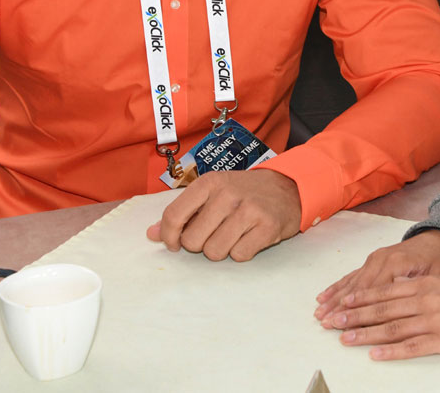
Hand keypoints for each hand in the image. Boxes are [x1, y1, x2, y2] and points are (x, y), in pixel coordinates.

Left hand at [146, 168, 300, 261]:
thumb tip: (151, 234)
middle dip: (200, 244)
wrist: (288, 187)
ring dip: (222, 250)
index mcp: (209, 183)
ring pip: (214, 252)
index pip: (174, 215)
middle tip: (215, 233)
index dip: (169, 236)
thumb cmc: (244, 192)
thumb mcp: (212, 193)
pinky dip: (242, 253)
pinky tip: (249, 238)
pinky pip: (239, 256)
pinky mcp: (267, 227)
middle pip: (193, 241)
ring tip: (233, 235)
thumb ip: (182, 212)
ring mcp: (249, 210)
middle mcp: (227, 194)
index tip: (174, 244)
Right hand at [314, 230, 439, 318]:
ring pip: (351, 283)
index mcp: (397, 263)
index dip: (360, 311)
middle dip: (340, 307)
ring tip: (319, 314)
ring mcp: (375, 259)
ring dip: (334, 299)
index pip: (374, 293)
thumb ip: (415, 287)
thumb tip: (393, 302)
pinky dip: (337, 287)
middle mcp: (382, 259)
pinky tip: (325, 296)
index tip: (346, 325)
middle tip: (325, 323)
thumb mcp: (437, 276)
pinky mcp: (373, 260)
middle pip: (358, 289)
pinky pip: (352, 275)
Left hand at [321, 273, 439, 359]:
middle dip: (355, 316)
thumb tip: (396, 286)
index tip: (342, 303)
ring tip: (346, 340)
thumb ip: (418, 285)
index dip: (361, 297)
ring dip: (366, 334)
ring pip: (391, 328)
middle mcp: (422, 301)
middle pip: (382, 309)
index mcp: (422, 285)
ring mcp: (430, 321)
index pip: (384, 291)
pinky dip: (391, 351)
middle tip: (334, 322)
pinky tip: (375, 354)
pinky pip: (412, 347)